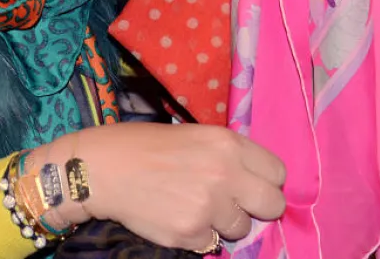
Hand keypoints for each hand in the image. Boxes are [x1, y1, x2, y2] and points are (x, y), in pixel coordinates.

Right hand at [31, 123, 285, 252]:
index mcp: (227, 144)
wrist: (102, 168)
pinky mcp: (190, 233)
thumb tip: (254, 181)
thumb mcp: (194, 135)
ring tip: (194, 206)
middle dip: (257, 207)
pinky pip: (211, 244)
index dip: (264, 180)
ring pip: (241, 229)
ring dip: (223, 223)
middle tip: (233, 203)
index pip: (277, 172)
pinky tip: (176, 216)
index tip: (248, 183)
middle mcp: (224, 174)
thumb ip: (227, 156)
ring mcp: (208, 207)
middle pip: (273, 205)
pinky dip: (197, 235)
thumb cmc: (145, 146)